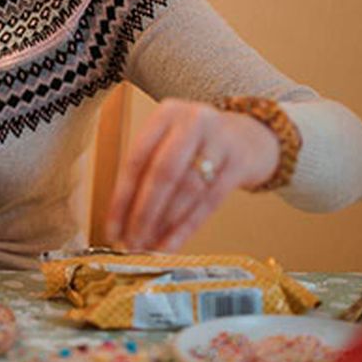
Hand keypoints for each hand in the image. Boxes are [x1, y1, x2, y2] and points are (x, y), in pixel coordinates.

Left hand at [104, 99, 279, 251]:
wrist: (249, 138)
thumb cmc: (196, 146)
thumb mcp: (169, 144)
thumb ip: (144, 175)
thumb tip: (121, 222)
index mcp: (166, 114)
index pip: (136, 159)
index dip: (122, 198)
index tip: (112, 229)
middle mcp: (193, 121)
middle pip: (162, 173)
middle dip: (143, 213)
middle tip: (132, 243)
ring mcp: (220, 140)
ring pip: (187, 189)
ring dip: (164, 224)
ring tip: (148, 247)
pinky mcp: (240, 162)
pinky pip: (210, 201)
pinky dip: (187, 227)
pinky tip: (172, 245)